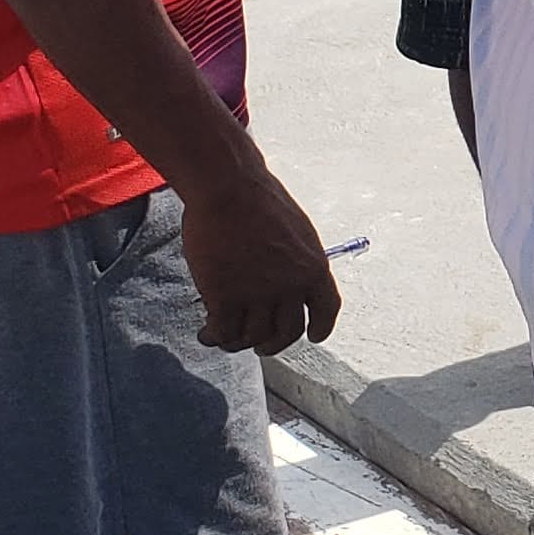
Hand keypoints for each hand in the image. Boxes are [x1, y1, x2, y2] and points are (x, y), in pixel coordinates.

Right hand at [183, 168, 344, 355]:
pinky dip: (215, 337)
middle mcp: (292, 287)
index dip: (320, 327)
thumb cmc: (256, 200)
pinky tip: (207, 333)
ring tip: (226, 338)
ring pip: (253, 336)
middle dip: (274, 344)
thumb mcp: (296, 232)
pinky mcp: (226, 299)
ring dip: (239, 342)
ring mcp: (259, 295)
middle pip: (288, 332)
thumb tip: (287, 286)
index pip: (326, 309)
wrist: (227, 188)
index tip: (313, 336)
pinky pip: (224, 331)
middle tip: (261, 346)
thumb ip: (295, 263)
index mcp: (314, 268)